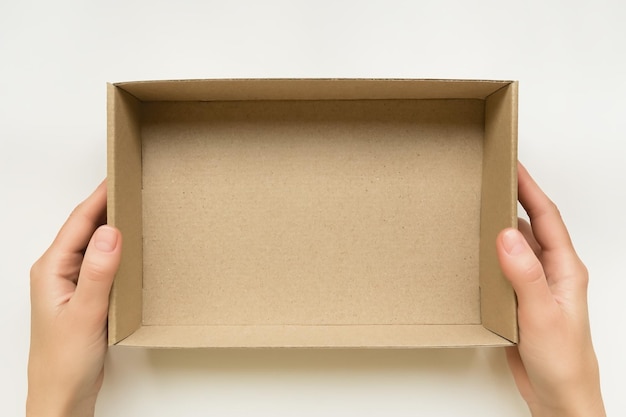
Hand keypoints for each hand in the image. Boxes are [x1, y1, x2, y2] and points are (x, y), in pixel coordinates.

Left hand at [27, 181, 121, 416]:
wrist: (63, 394)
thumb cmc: (64, 360)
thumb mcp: (84, 313)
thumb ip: (98, 272)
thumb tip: (110, 232)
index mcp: (51, 269)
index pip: (79, 222)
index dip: (99, 197)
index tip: (119, 176)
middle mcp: (59, 271)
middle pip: (85, 227)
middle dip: (107, 205)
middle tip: (132, 185)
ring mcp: (71, 283)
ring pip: (94, 244)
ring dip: (113, 226)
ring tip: (135, 209)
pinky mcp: (85, 294)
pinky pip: (102, 262)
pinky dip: (117, 250)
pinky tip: (132, 249)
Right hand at [496, 164, 604, 416]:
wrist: (560, 397)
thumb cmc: (564, 362)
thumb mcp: (543, 314)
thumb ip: (525, 274)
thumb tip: (506, 235)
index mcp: (565, 269)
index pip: (545, 217)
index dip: (529, 188)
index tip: (512, 164)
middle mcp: (551, 273)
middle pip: (532, 225)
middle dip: (514, 198)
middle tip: (491, 177)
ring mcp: (535, 287)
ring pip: (516, 246)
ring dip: (500, 226)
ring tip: (479, 207)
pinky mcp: (520, 301)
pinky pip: (504, 269)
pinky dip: (490, 255)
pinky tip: (475, 253)